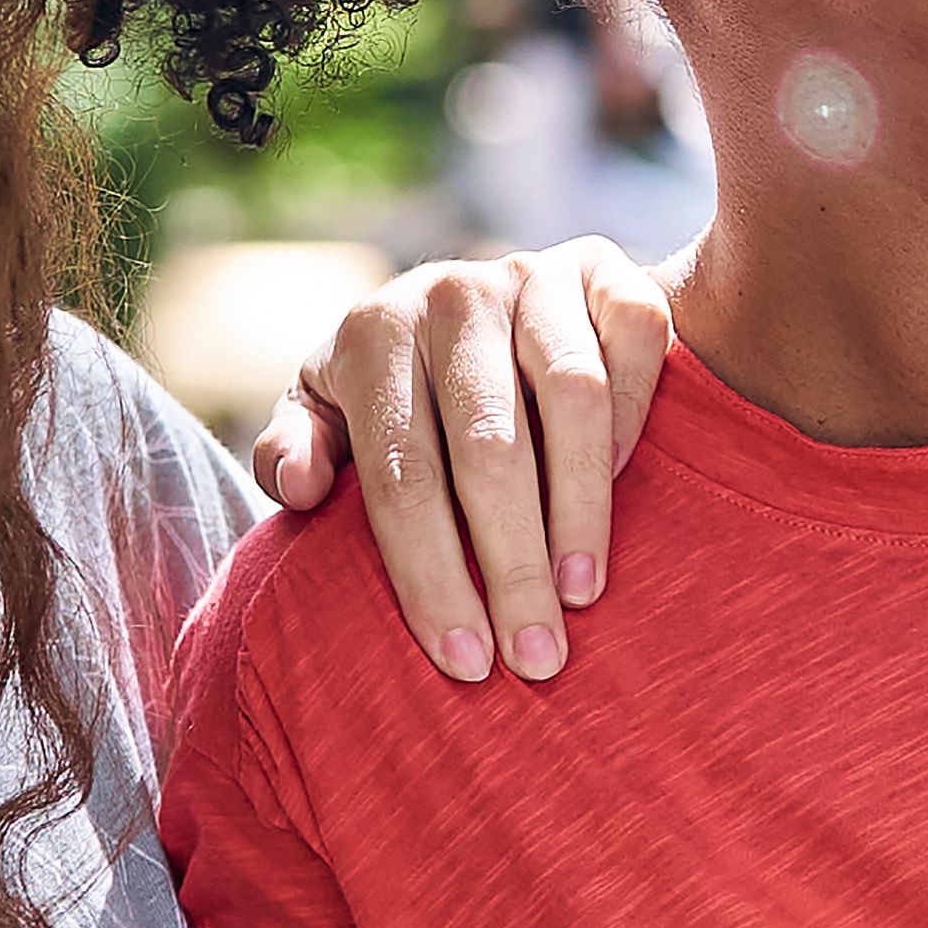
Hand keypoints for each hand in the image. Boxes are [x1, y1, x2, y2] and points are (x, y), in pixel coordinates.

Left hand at [248, 236, 674, 682]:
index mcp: (372, 334)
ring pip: (572, 398)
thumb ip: (293, 449)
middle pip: (488, 449)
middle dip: (512, 566)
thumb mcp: (325, 412)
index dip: (431, 575)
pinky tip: (624, 493)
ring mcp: (531, 275)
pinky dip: (634, 416)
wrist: (474, 298)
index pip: (402, 475)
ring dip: (581, 508)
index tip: (464, 661)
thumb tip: (298, 490)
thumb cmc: (394, 388)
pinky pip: (634, 340)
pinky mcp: (603, 266)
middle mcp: (451, 295)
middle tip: (536, 657)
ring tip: (582, 595)